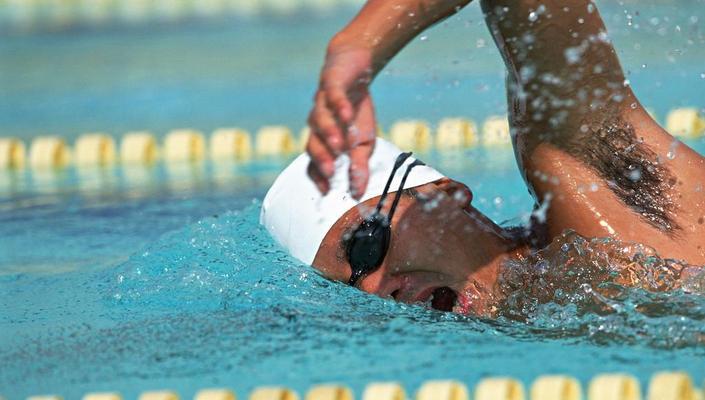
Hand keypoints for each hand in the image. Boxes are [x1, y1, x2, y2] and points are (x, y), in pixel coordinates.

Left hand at [306, 44, 377, 198]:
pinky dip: (339, 105)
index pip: (314, 164)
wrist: (355, 69)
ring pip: (319, 120)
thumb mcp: (362, 142)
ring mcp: (321, 104)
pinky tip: (346, 114)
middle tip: (330, 172)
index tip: (327, 191)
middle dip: (321, 159)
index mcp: (323, 143)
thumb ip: (359, 166)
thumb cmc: (357, 112)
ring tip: (340, 146)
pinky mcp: (331, 84)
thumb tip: (359, 192)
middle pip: (312, 144)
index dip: (318, 176)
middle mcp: (317, 126)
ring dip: (329, 133)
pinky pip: (332, 95)